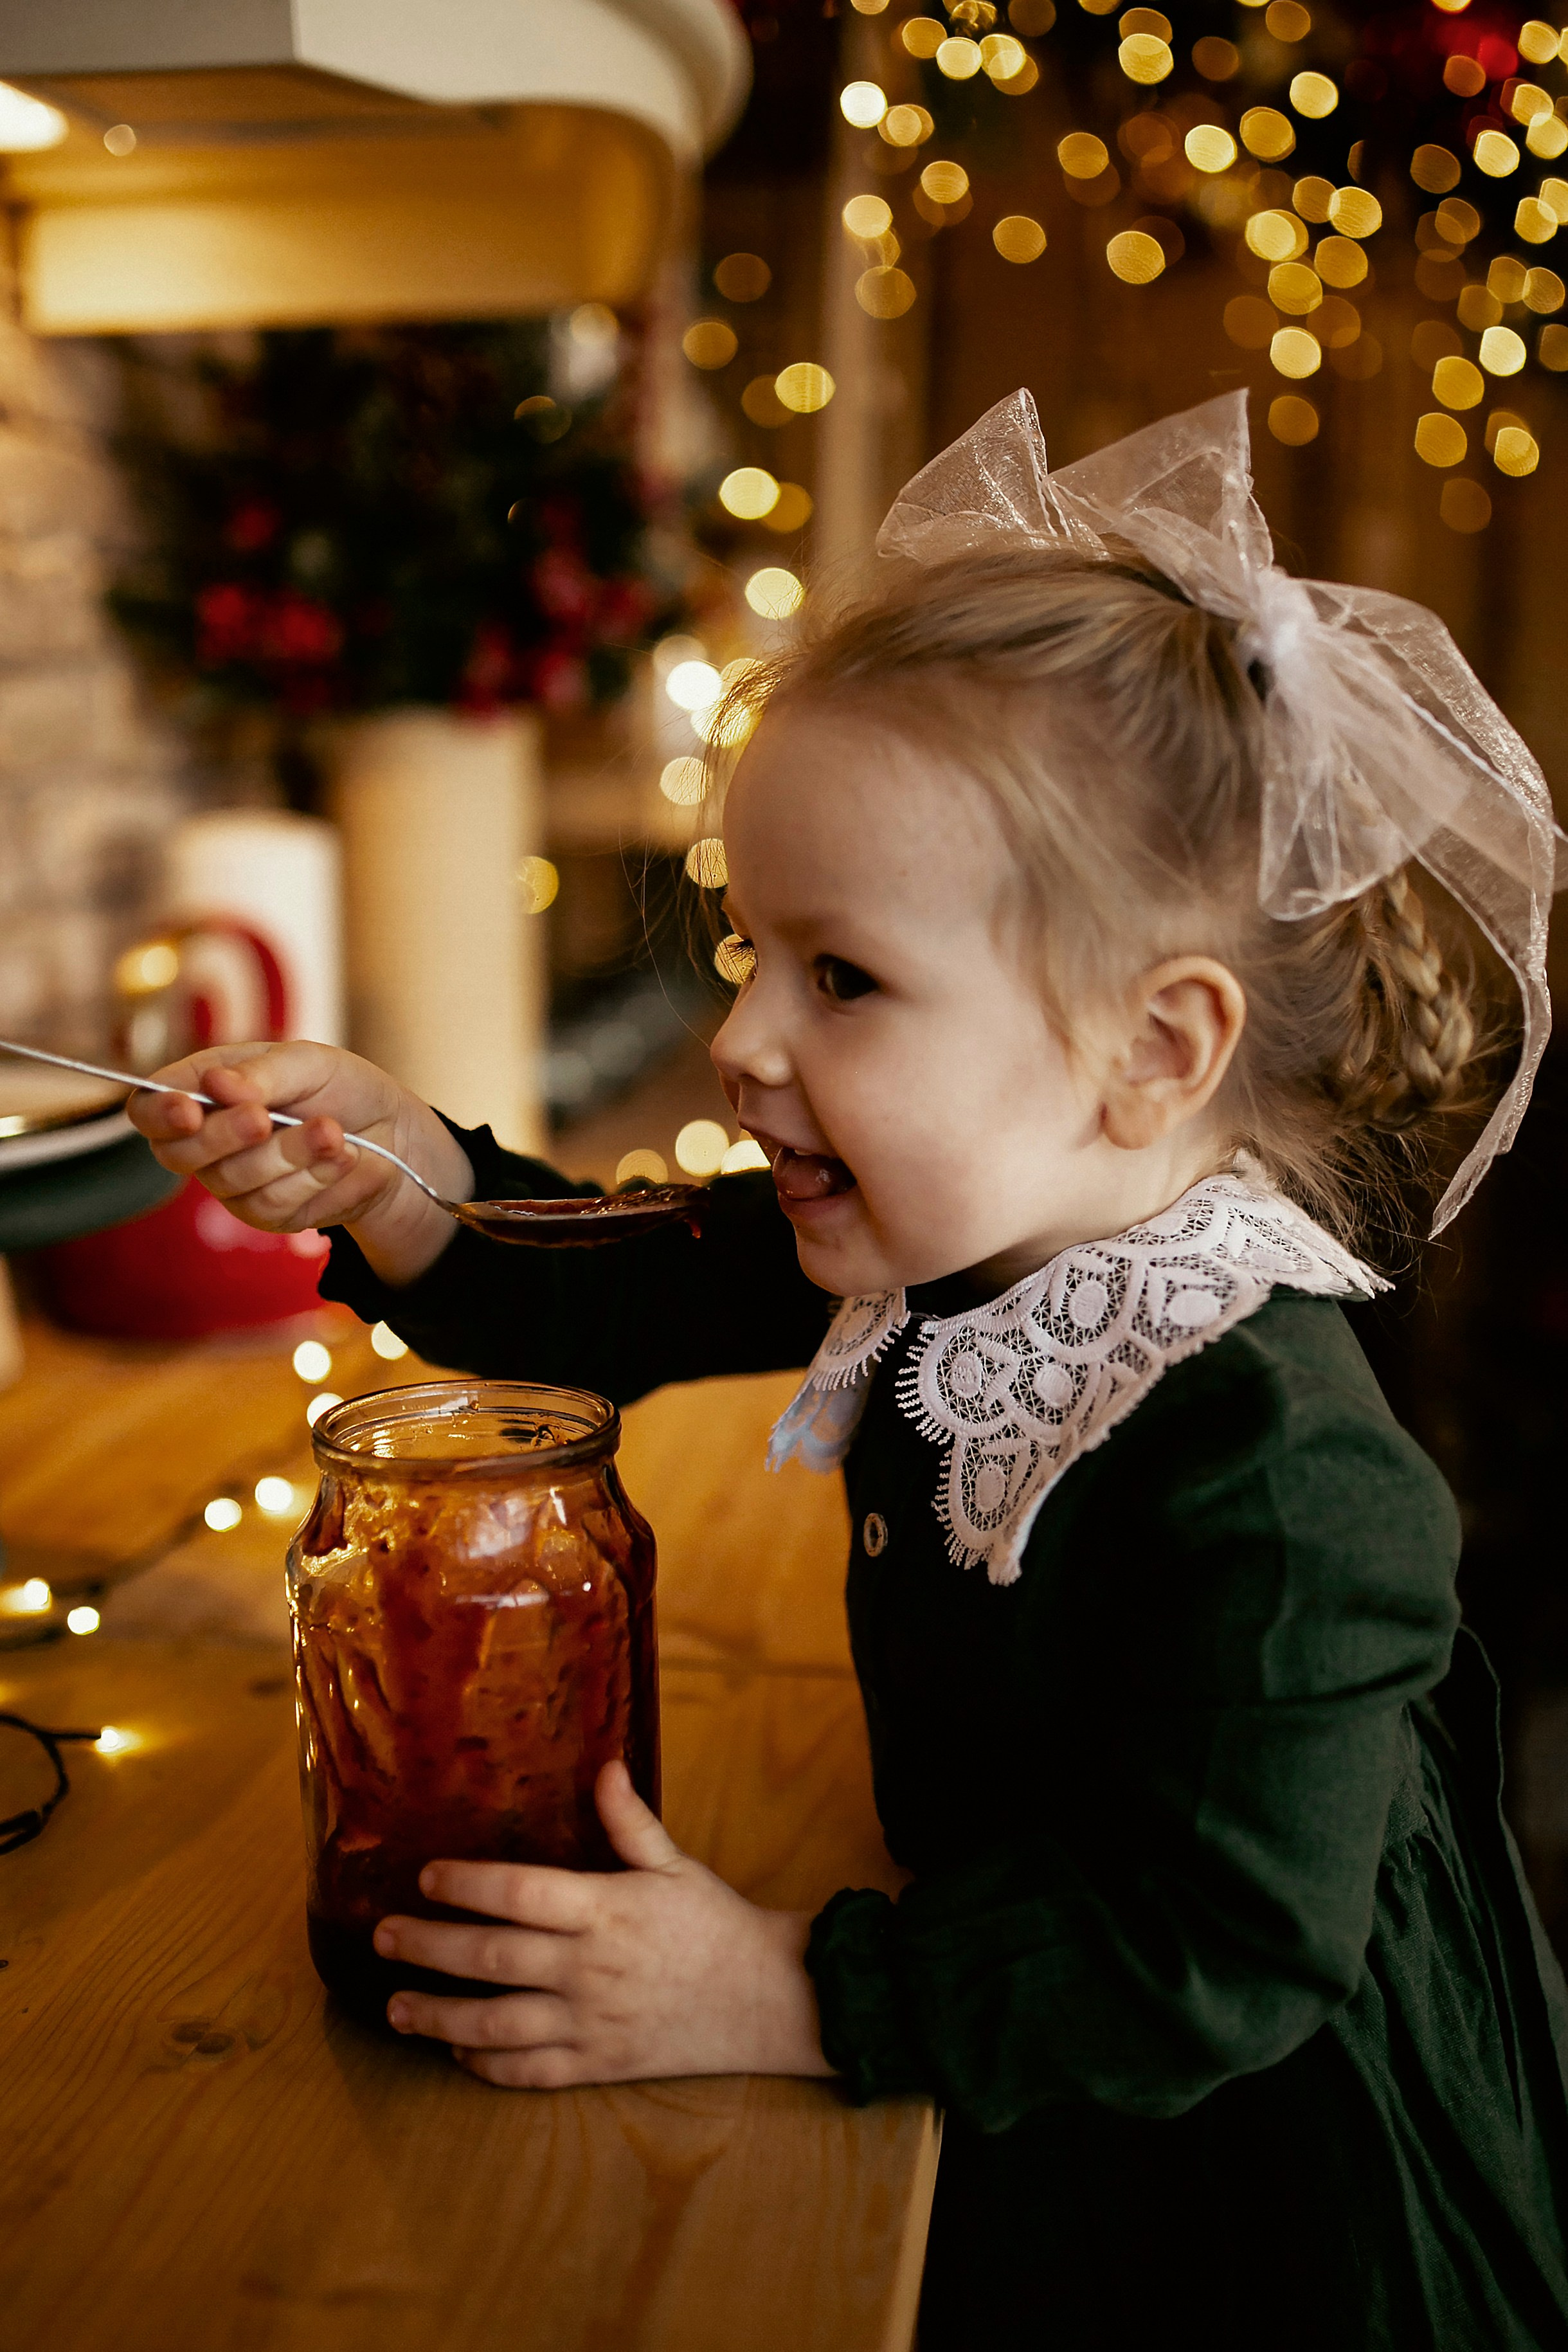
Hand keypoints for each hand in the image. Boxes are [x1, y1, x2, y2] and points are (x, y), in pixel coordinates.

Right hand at [124, 1040, 473, 1283]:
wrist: (393, 1133)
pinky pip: (279, 1205)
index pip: (148, 1110)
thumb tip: (217, 1086)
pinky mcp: (270, 1215)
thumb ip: (262, 1072)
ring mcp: (235, 1185)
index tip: (188, 1110)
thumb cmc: (340, 1087)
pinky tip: (348, 1158)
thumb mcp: (309, 1061)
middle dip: (227, 1135)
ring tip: (333, 1130)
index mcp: (205, 1091)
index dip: (158, 1113)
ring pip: (238, 1181)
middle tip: (265, 1118)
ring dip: (291, 1153)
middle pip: (181, 1154)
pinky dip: (318, 1178)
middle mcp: (208, 1143)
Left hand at [375, 1761, 834, 2088]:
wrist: (766, 1999)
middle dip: (429, 1948)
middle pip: (491, 1958)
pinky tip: (457, 2052)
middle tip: (383, 1937)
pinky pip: (529, 2071)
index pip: (520, 1893)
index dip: (467, 1884)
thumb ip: (631, 1821)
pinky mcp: (598, 2065)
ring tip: (396, 2008)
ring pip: (496, 2024)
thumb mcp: (675, 1865)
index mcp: (604, 1910)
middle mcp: (588, 1968)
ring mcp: (590, 2023)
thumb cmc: (714, 1923)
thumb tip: (603, 1766)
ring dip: (438, 2017)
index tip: (426, 1876)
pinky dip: (486, 2065)